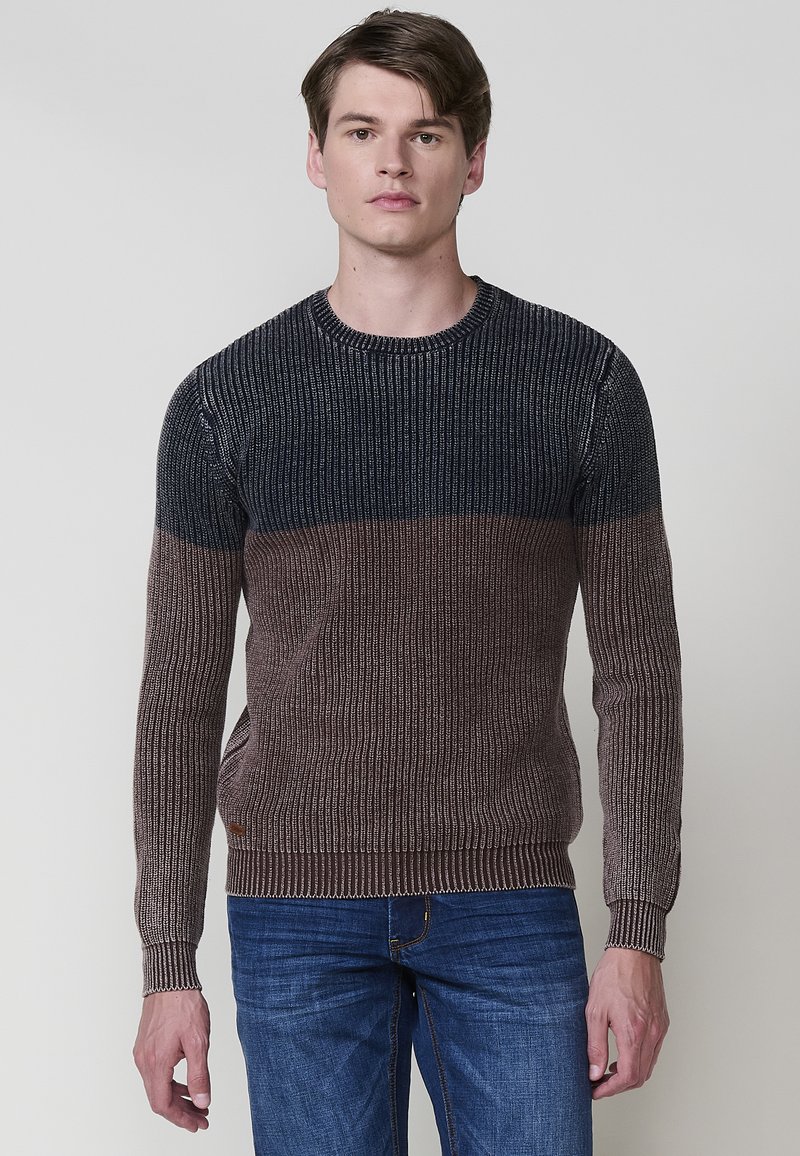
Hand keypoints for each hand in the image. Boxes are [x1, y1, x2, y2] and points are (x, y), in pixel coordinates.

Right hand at [133, 988, 211, 1130]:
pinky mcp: (145, 1045)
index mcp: (156, 1063)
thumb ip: (199, 1075)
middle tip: (201, 1117)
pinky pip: (156, 1073)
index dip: (181, 1118)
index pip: (163, 1104)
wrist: (170, 979)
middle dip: (181, 1111)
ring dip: (177, 1097)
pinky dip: (171, 1082)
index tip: (198, 1124)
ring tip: (198, 1101)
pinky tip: (186, 1081)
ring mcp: (142, 1053)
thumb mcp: (198, 1042)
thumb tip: (201, 1102)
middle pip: (159, 1099)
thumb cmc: (184, 1006)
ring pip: (157, 1086)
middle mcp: (144, 1061)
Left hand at [585, 946, 668, 1098]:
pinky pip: (654, 1051)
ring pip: (649, 1066)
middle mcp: (651, 1033)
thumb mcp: (595, 1010)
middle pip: (640, 1076)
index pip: (628, 1076)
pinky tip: (624, 1053)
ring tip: (608, 1069)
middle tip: (599, 1082)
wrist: (634, 952)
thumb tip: (594, 1072)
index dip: (610, 1089)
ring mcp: (660, 1028)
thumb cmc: (613, 975)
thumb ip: (595, 1044)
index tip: (596, 1090)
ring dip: (630, 1074)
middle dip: (619, 1085)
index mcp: (634, 1032)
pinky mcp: (663, 1022)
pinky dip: (640, 1060)